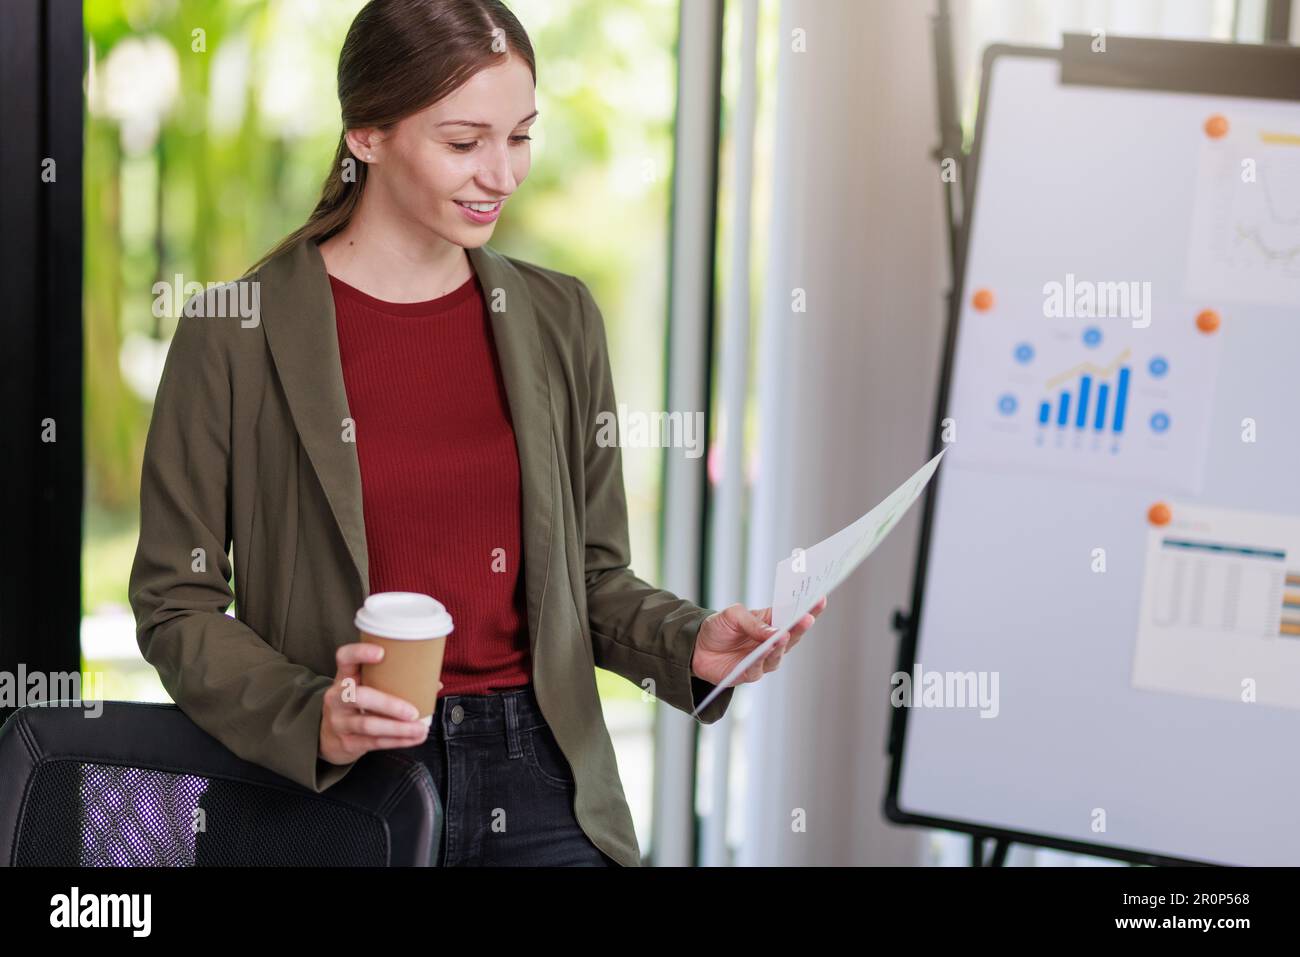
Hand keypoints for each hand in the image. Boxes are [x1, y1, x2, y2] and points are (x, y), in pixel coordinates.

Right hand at [318, 642, 442, 765]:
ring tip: (420, 729)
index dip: (360, 653)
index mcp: (344, 677)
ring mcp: (339, 721)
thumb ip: (392, 682)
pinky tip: (413, 739)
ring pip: (368, 724)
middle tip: (413, 712)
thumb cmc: (356, 705)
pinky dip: (397, 741)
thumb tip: (433, 683)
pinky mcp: (346, 742)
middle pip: (359, 696)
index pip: (344, 658)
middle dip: (389, 705)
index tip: (382, 653)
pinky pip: (374, 742)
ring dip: (398, 729)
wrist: (327, 737)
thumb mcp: (364, 688)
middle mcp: (337, 697)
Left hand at [691, 596, 827, 686]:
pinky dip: (762, 658)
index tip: (821, 599)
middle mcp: (771, 642)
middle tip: (808, 617)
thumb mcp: (733, 615)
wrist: (695, 648)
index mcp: (771, 623)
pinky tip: (765, 650)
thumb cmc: (718, 628)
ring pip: (778, 654)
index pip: (793, 615)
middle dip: (801, 626)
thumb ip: (754, 622)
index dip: (809, 608)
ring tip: (784, 635)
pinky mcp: (749, 673)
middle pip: (792, 636)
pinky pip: (759, 667)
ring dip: (782, 645)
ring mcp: (763, 659)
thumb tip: (776, 632)